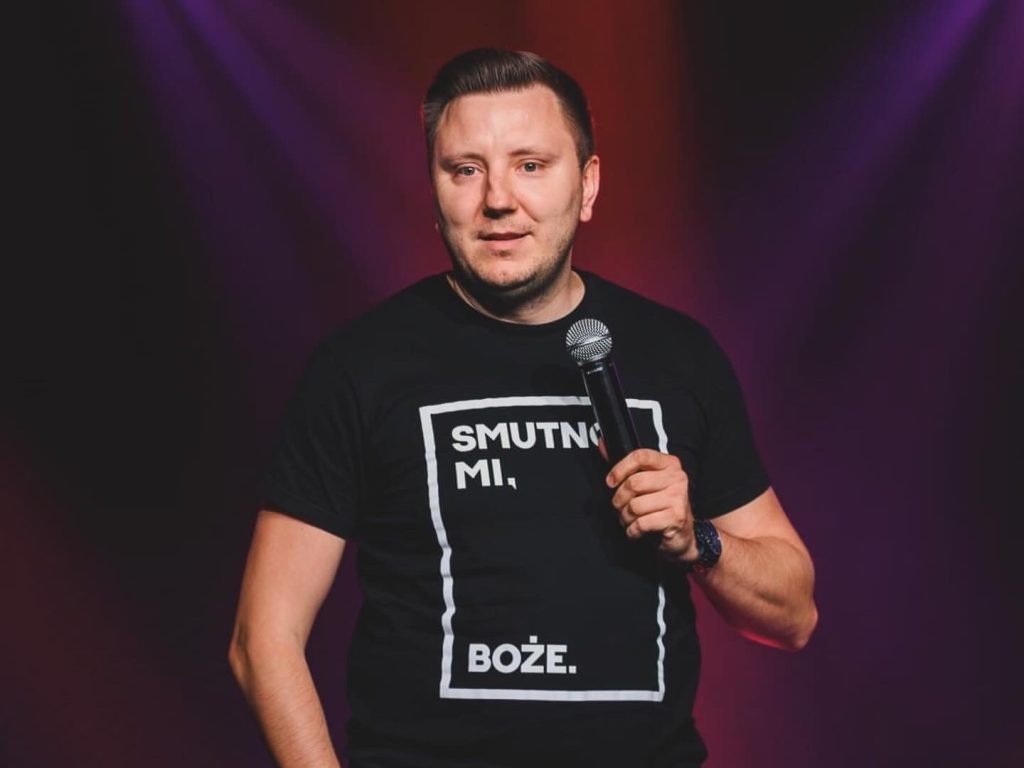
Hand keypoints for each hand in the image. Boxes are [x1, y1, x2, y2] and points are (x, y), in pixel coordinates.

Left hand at [605, 448, 696, 563]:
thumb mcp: (646, 482)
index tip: (611, 482)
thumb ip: (626, 465)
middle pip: (634, 483)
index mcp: (669, 464)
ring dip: (625, 517)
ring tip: (629, 519)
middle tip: (620, 506)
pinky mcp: (676, 517)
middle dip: (619, 499)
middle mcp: (676, 478)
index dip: (620, 469)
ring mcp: (678, 497)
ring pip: (635, 505)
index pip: (640, 456)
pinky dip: (633, 530)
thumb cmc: (660, 506)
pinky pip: (642, 523)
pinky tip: (636, 530)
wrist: (681, 535)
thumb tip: (603, 445)